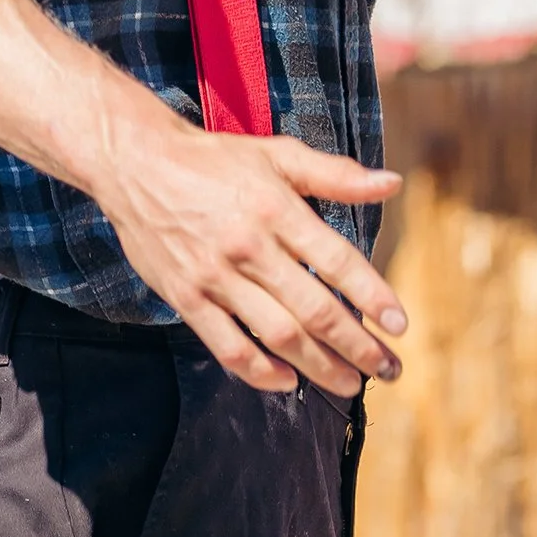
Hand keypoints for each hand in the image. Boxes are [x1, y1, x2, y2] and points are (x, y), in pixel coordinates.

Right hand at [96, 120, 405, 398]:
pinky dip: (261, 372)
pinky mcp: (186, 298)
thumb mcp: (278, 153)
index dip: (371, 295)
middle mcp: (248, 245)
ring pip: (278, 334)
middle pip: (313, 309)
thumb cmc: (216, 158)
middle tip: (389, 368)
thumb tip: (393, 184)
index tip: (400, 325)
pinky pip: (229, 348)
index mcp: (275, 206)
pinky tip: (289, 381)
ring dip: (320, 366)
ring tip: (350, 383)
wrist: (136, 164)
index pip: (335, 259)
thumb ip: (336, 174)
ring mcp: (215, 276)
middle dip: (357, 345)